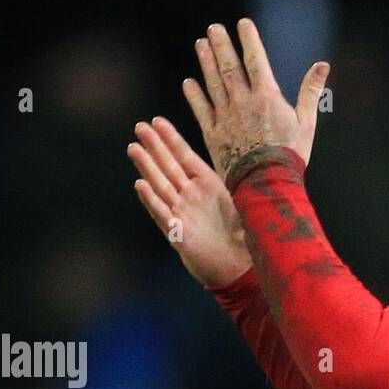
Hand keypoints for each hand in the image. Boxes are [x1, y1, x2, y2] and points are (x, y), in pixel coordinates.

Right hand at [128, 117, 251, 286]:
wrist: (241, 268)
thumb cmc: (245, 237)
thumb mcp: (245, 204)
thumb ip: (242, 183)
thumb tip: (254, 159)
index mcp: (208, 186)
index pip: (186, 156)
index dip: (172, 139)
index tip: (157, 120)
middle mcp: (192, 196)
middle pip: (169, 166)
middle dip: (154, 146)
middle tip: (139, 126)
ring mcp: (183, 213)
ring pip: (161, 185)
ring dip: (147, 167)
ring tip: (134, 148)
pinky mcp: (178, 233)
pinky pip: (162, 214)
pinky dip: (151, 200)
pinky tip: (140, 185)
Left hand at [183, 18, 329, 186]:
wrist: (268, 185)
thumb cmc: (290, 156)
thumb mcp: (306, 123)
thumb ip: (311, 91)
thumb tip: (323, 65)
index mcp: (267, 97)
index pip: (255, 60)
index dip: (248, 39)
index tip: (242, 24)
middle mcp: (243, 102)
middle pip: (229, 67)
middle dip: (221, 45)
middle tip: (213, 29)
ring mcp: (226, 118)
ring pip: (213, 84)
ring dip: (206, 63)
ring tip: (200, 45)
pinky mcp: (214, 135)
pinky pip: (201, 110)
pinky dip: (194, 96)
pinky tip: (188, 83)